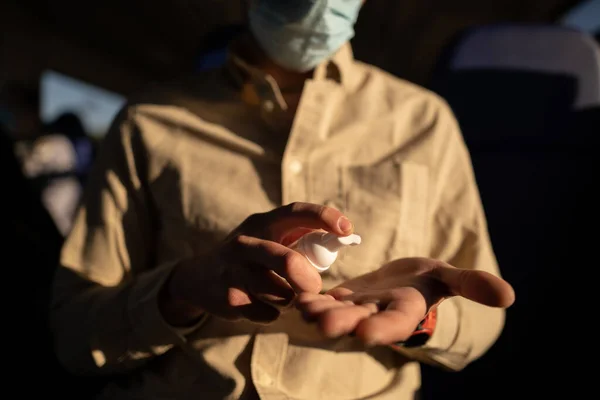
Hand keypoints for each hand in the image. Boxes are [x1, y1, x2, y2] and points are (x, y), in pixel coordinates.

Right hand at [160, 202, 353, 325]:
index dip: (324, 217)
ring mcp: (234, 271)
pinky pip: (268, 313)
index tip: (347, 229)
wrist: (198, 277)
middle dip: (309, 280)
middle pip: (288, 262)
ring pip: (281, 294)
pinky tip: (258, 302)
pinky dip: (271, 312)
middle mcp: (245, 243)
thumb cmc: (249, 255)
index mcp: (262, 223)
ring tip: (276, 291)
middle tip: (314, 287)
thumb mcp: (267, 237)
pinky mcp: (228, 298)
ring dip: (287, 298)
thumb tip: (341, 240)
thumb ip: (299, 237)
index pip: (295, 212)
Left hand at [296, 257, 514, 345]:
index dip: (383, 327)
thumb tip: (509, 296)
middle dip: (341, 322)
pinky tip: (293, 293)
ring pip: (336, 311)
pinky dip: (310, 296)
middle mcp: (377, 314)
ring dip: (319, 310)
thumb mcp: (448, 278)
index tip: (367, 331)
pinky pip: (323, 298)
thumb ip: (472, 285)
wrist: (402, 280)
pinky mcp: (340, 298)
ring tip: (301, 307)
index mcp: (404, 311)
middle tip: (321, 322)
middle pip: (358, 320)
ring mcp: (356, 308)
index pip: (395, 323)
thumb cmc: (428, 280)